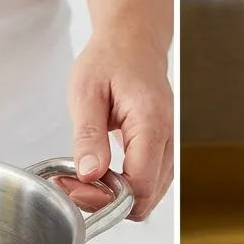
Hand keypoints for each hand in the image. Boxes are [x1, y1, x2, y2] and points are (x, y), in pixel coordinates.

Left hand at [66, 34, 173, 220]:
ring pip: (148, 196)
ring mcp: (170, 146)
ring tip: (83, 177)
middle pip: (146, 198)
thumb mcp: (86, 92)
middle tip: (73, 182)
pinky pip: (148, 183)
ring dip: (115, 196)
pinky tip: (100, 174)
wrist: (133, 42)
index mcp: (152, 123)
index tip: (76, 184)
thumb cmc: (110, 59)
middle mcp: (169, 139)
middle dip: (107, 201)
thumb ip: (88, 136)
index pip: (139, 186)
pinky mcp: (163, 150)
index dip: (106, 197)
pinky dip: (124, 187)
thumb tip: (90, 174)